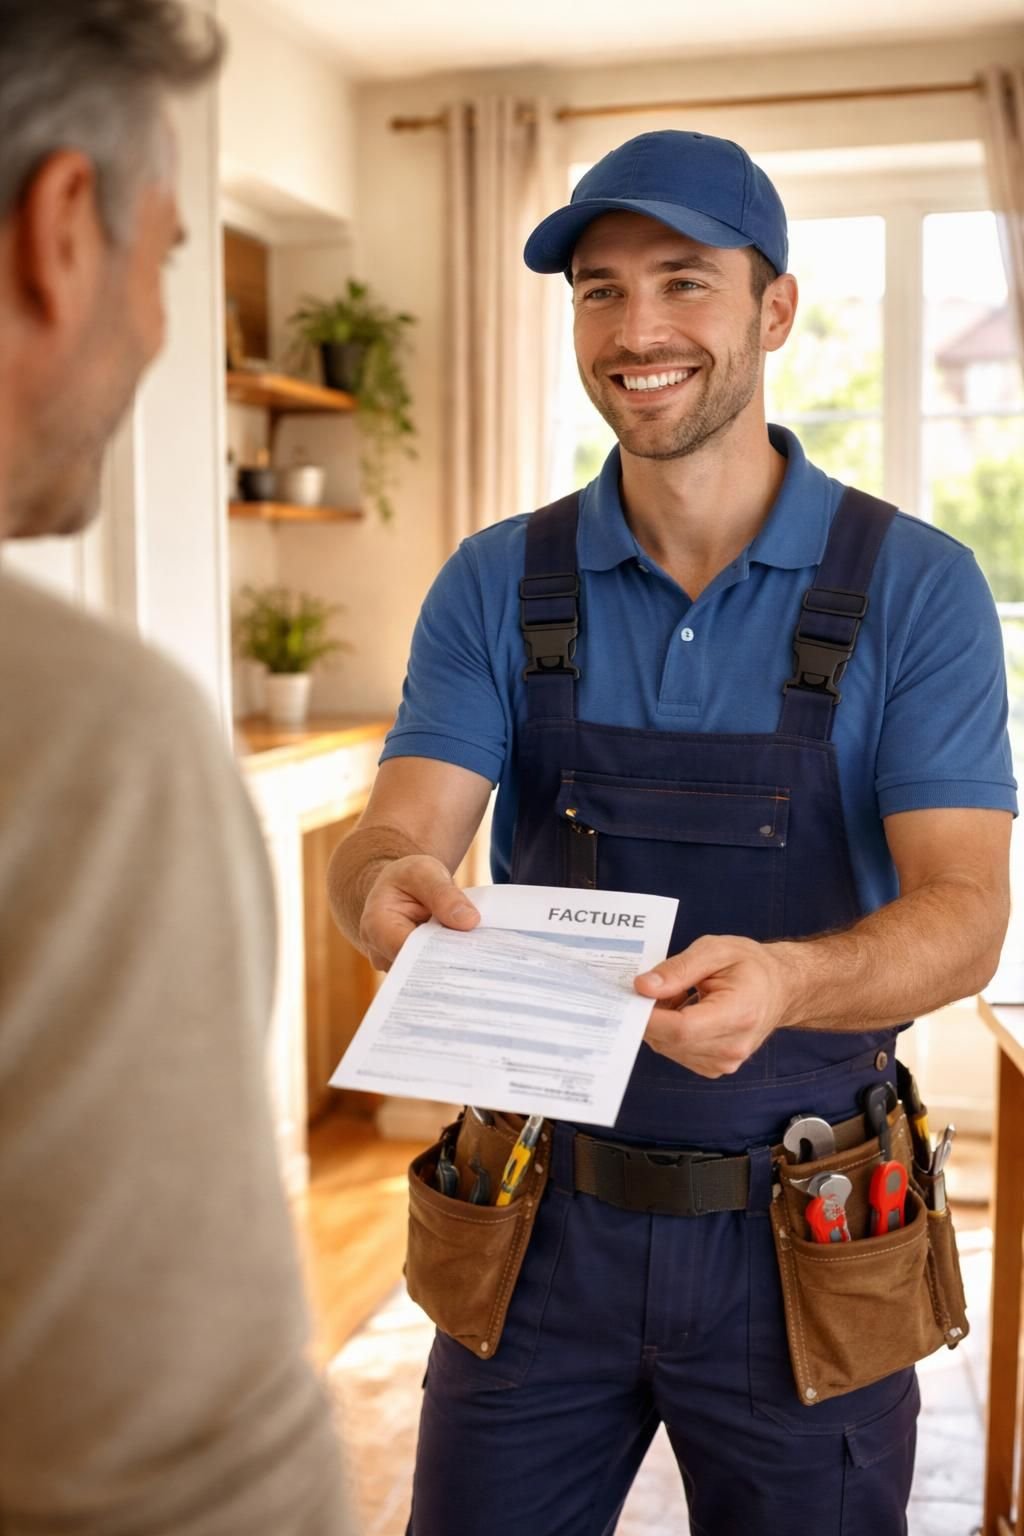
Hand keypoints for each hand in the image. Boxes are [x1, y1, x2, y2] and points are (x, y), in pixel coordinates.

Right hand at [359, 854, 478, 969]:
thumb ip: (444, 894)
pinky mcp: (408, 970)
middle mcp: (379, 951)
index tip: (468, 949)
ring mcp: (393, 964)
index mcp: (376, 925)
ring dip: (449, 964)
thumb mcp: (425, 872)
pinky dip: (448, 964)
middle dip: (447, 961)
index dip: (437, 952)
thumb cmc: (409, 877)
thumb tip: (469, 921)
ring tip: (476, 954)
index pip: (407, 949)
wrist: (401, 887)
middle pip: (416, 968)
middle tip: (480, 955)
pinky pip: (430, 973)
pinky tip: (467, 956)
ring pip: (425, 974)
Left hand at [634, 935, 790, 1078]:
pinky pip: (675, 1051)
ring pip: (668, 1047)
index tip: (631, 996)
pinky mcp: (714, 1067)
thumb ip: (678, 968)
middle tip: (654, 984)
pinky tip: (684, 1010)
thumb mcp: (716, 950)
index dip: (649, 1017)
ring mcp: (725, 1062)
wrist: (780, 988)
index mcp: (739, 1014)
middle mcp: (732, 1046)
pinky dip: (669, 1031)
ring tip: (678, 993)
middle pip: (671, 1040)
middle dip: (650, 1013)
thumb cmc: (750, 966)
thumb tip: (643, 987)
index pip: (682, 1029)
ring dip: (660, 1021)